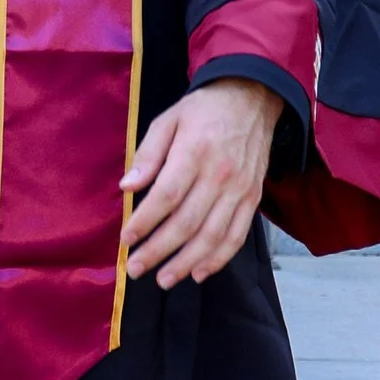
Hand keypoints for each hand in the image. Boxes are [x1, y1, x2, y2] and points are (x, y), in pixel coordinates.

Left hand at [121, 79, 281, 288]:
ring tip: (163, 279)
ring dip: (186, 262)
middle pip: (187, 222)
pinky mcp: (253, 199)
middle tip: (135, 268)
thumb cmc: (203, 110)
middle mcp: (220, 174)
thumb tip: (127, 186)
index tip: (126, 239)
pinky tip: (198, 273)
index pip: (166, 196)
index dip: (145, 221)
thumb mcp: (169, 120)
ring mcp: (240, 190)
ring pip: (212, 236)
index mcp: (194, 152)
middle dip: (158, 251)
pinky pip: (237, 236)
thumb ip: (148, 154)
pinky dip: (218, 259)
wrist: (253, 99)